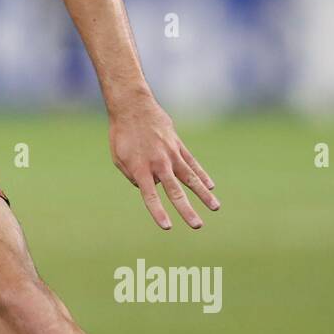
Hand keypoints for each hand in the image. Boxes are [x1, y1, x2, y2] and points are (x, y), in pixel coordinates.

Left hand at [108, 93, 219, 229]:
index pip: (150, 196)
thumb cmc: (122, 135)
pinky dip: (202, 175)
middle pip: (175, 191)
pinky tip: (211, 186)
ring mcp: (171, 154)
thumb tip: (148, 187)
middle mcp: (158, 163)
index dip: (158, 212)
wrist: (132, 107)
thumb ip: (132, 176)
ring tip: (215, 208)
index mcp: (140, 169)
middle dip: (186, 209)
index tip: (167, 227)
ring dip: (203, 194)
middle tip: (197, 225)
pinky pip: (192, 163)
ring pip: (190, 177)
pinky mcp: (178, 145)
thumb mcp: (119, 158)